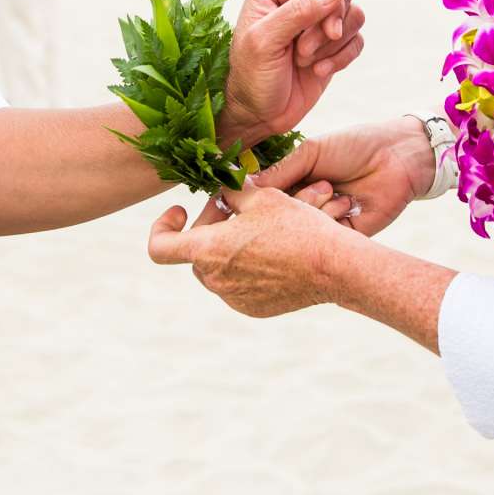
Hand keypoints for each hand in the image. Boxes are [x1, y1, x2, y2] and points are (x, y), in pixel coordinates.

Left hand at [146, 184, 354, 316]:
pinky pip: (238, 284)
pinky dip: (246, 266)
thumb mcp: (261, 196)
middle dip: (210, 227)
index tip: (180, 212)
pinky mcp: (253, 308)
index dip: (162, 226)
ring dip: (228, 246)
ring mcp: (234, 298)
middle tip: (234, 208)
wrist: (334, 267)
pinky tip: (273, 248)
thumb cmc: (297, 226)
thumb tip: (223, 186)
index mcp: (208, 251)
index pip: (159, 247)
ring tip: (257, 226)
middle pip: (195, 252)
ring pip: (218, 268)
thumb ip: (231, 190)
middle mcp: (215, 280)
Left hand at [219, 0, 365, 142]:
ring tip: (305, 61)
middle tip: (304, 51)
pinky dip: (342, 58)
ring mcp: (317, 20)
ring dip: (334, 44)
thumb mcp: (265, 41)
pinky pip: (357, 40)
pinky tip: (318, 71)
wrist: (258, 114)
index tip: (329, 29)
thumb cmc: (251, 76)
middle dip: (331, 26)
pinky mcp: (332, 44)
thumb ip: (298, 12)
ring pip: (354, 15)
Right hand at [253, 118, 433, 237]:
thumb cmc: (355, 146)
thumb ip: (281, 171)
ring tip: (335, 188)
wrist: (398, 156)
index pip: (264, 200)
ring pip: (303, 231)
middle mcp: (306, 207)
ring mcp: (325, 224)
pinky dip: (333, 219)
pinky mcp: (345, 237)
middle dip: (293, 205)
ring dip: (318, 209)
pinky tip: (348, 202)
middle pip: (280, 219)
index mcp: (294, 185)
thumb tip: (246, 187)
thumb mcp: (312, 152)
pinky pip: (326, 239)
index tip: (250, 199)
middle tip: (318, 185)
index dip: (257, 201)